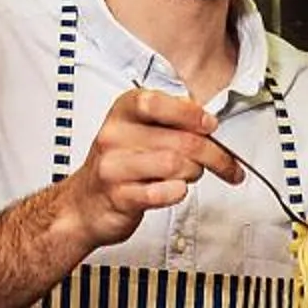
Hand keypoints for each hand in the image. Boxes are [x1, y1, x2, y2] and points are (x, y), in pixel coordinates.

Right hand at [50, 88, 242, 249]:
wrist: (85, 204)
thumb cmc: (119, 166)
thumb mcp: (137, 130)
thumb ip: (169, 119)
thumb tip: (204, 117)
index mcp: (123, 112)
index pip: (158, 103)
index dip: (190, 114)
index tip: (211, 126)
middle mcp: (115, 136)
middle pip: (180, 140)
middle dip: (211, 154)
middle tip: (222, 163)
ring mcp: (114, 166)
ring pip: (175, 165)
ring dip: (193, 173)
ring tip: (190, 175)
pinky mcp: (119, 196)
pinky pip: (161, 192)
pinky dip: (177, 192)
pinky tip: (175, 190)